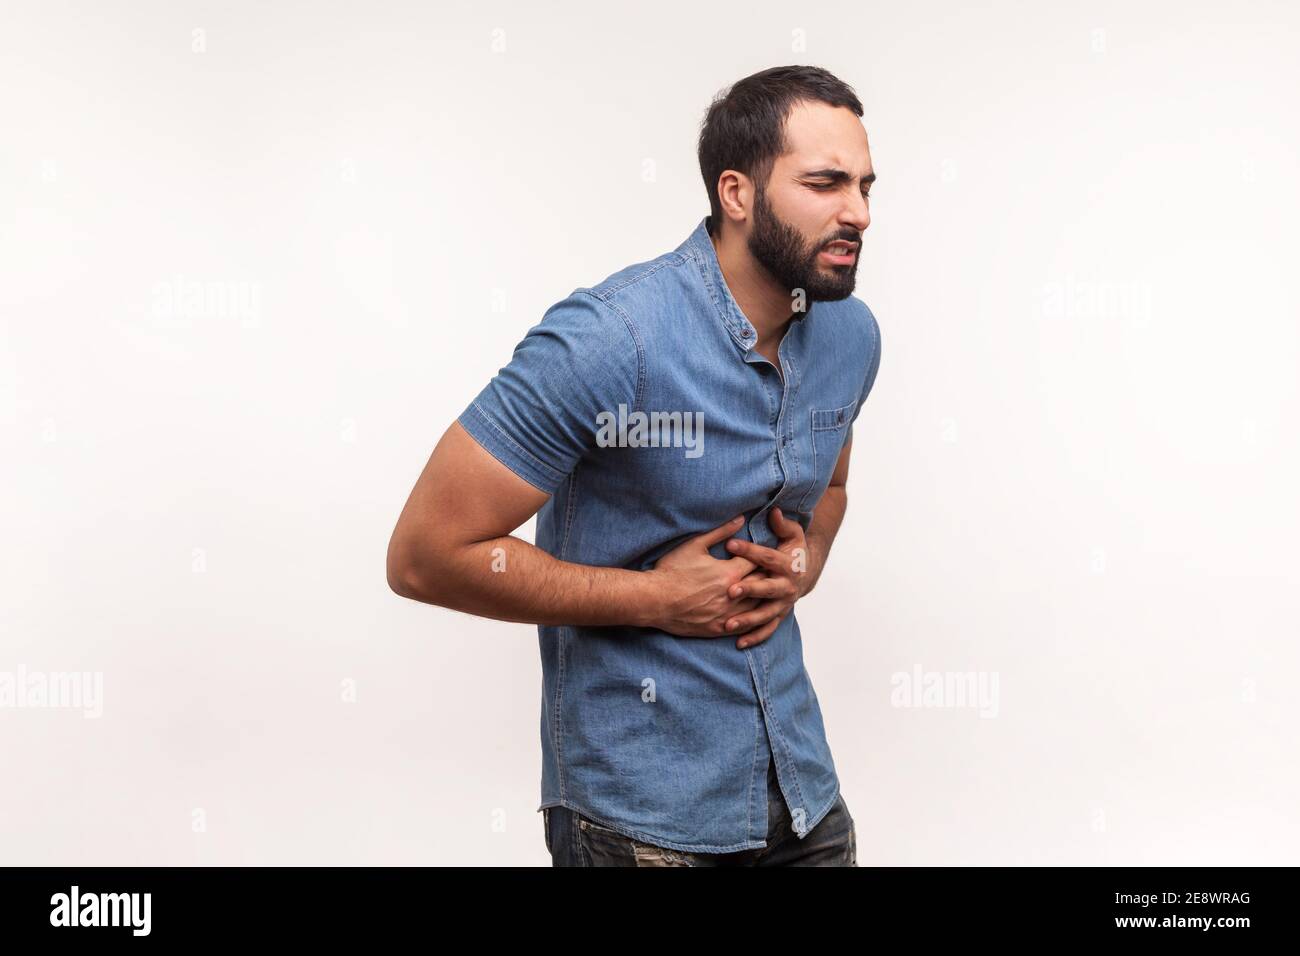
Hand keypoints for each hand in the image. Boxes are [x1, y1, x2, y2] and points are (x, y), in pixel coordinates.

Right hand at [648, 516, 761, 636]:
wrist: (654, 600)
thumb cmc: (672, 570)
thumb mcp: (695, 545)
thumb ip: (721, 532)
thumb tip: (740, 519)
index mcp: (729, 573)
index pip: (758, 562)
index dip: (764, 556)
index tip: (767, 553)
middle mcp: (733, 595)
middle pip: (762, 585)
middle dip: (768, 576)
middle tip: (775, 571)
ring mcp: (726, 614)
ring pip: (757, 607)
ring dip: (764, 598)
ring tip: (769, 592)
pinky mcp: (718, 628)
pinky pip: (744, 625)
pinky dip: (753, 619)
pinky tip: (756, 614)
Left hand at [715, 508, 812, 648]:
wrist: (806, 573)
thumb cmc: (793, 550)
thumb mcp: (792, 534)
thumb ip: (783, 524)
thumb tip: (775, 511)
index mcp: (788, 565)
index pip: (767, 556)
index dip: (749, 550)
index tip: (730, 544)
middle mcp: (787, 587)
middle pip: (767, 589)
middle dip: (749, 590)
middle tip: (730, 590)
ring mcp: (783, 604)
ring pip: (765, 614)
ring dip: (747, 620)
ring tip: (727, 624)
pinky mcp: (779, 616)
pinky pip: (767, 629)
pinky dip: (754, 637)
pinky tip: (738, 643)